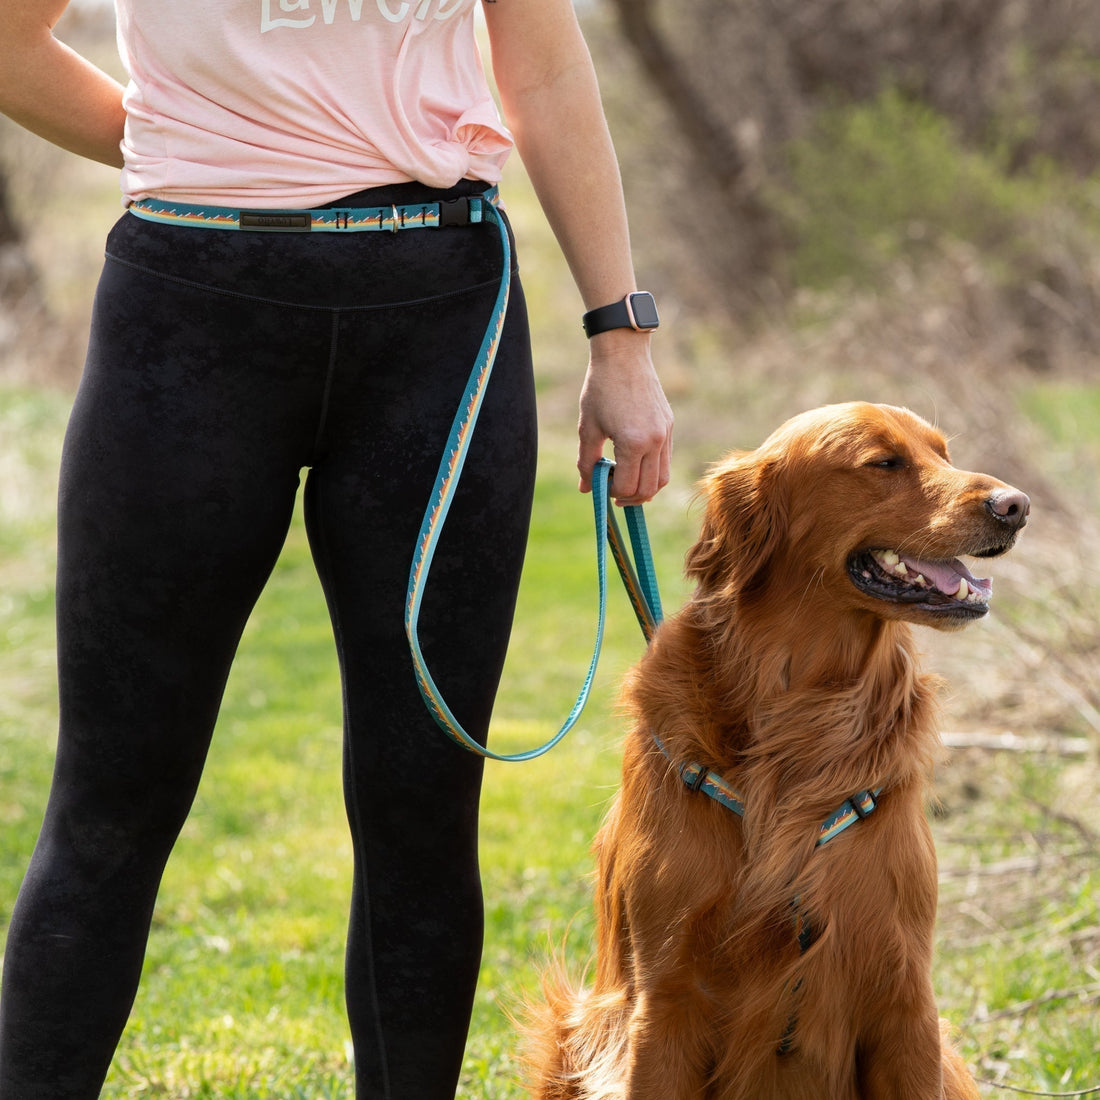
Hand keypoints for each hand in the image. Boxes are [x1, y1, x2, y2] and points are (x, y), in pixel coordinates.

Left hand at [577, 330, 673, 505]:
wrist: (624, 354)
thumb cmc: (601, 388)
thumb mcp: (588, 428)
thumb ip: (587, 462)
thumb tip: (586, 489)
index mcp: (634, 443)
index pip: (627, 486)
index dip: (611, 492)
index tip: (599, 483)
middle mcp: (655, 441)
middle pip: (649, 489)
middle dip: (629, 497)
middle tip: (613, 492)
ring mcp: (666, 434)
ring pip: (662, 478)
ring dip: (644, 487)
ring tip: (625, 482)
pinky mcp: (669, 426)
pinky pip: (665, 460)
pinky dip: (652, 470)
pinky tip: (634, 463)